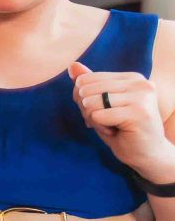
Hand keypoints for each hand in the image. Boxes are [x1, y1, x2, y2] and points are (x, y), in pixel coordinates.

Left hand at [70, 62, 174, 176]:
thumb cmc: (123, 130)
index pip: (86, 79)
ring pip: (90, 103)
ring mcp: (141, 97)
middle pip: (86, 91)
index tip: (101, 112)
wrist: (148, 155)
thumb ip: (90, 85)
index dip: (82, 100)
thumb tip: (72, 65)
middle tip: (106, 122)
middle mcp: (139, 83)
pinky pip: (98, 116)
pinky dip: (100, 127)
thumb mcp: (102, 105)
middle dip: (87, 110)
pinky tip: (116, 132)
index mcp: (131, 78)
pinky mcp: (138, 113)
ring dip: (94, 120)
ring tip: (112, 126)